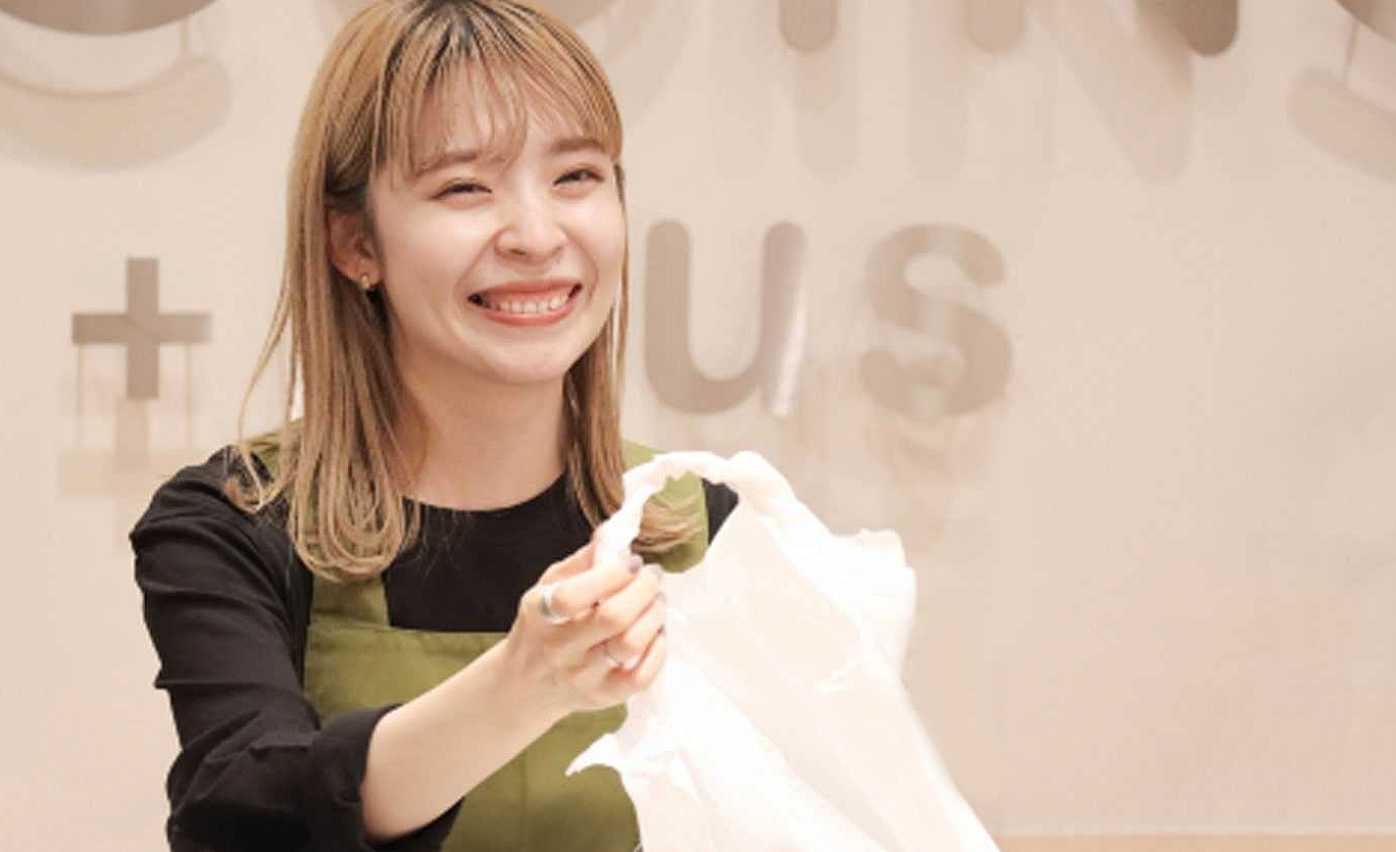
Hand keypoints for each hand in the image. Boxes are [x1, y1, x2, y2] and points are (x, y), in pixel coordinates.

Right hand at [502, 538, 667, 717]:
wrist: (524, 686)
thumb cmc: (542, 628)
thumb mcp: (546, 588)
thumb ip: (581, 561)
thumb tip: (614, 533)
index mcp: (542, 614)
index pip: (575, 595)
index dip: (612, 574)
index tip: (632, 562)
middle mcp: (560, 648)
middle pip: (613, 618)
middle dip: (644, 589)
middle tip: (653, 577)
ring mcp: (582, 676)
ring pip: (631, 645)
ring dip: (654, 616)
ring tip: (657, 601)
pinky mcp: (603, 697)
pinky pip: (641, 677)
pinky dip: (658, 650)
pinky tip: (656, 632)